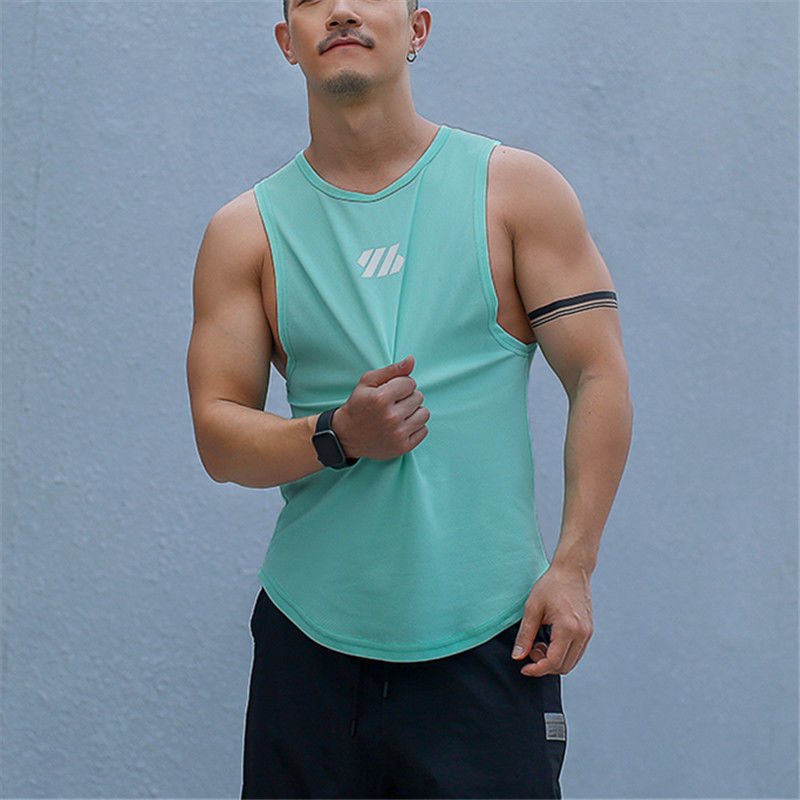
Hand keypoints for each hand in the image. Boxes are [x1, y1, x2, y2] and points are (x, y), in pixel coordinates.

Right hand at [333, 355, 429, 459]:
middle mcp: (390, 417)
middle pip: (419, 397)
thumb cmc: (358, 406)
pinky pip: (424, 430)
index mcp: (380, 399)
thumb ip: (391, 370)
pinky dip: (416, 426)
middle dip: (407, 397)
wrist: (347, 436)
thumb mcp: (367, 382)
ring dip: (414, 412)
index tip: (390, 391)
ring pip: (424, 413)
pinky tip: (402, 426)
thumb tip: (412, 360)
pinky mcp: (402, 447)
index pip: (410, 383)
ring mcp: (397, 434)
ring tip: (399, 414)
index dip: (402, 384)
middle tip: (393, 404)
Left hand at [511, 562, 593, 676]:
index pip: (553, 662)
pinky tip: (549, 639)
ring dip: (553, 660)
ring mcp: (587, 633)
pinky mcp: (588, 630)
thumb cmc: (552, 584)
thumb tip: (518, 655)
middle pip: (564, 667)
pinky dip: (561, 653)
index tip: (524, 667)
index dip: (537, 669)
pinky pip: (575, 652)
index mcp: (568, 628)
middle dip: (544, 665)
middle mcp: (582, 634)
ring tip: (539, 642)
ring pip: (571, 662)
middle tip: (531, 650)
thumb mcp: (532, 607)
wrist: (572, 570)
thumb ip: (525, 635)